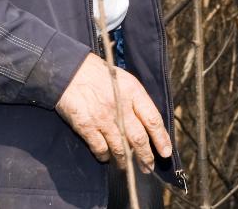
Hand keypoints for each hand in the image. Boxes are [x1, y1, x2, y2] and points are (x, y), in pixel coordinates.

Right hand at [55, 54, 172, 172]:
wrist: (71, 70)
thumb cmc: (100, 75)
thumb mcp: (125, 80)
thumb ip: (136, 100)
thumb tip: (147, 123)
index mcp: (133, 92)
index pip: (152, 119)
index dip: (161, 139)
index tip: (166, 152)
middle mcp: (120, 107)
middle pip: (139, 138)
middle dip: (146, 157)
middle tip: (149, 167)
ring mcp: (103, 118)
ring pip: (120, 148)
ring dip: (126, 161)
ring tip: (127, 167)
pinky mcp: (86, 126)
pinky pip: (100, 148)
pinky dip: (104, 156)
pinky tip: (106, 158)